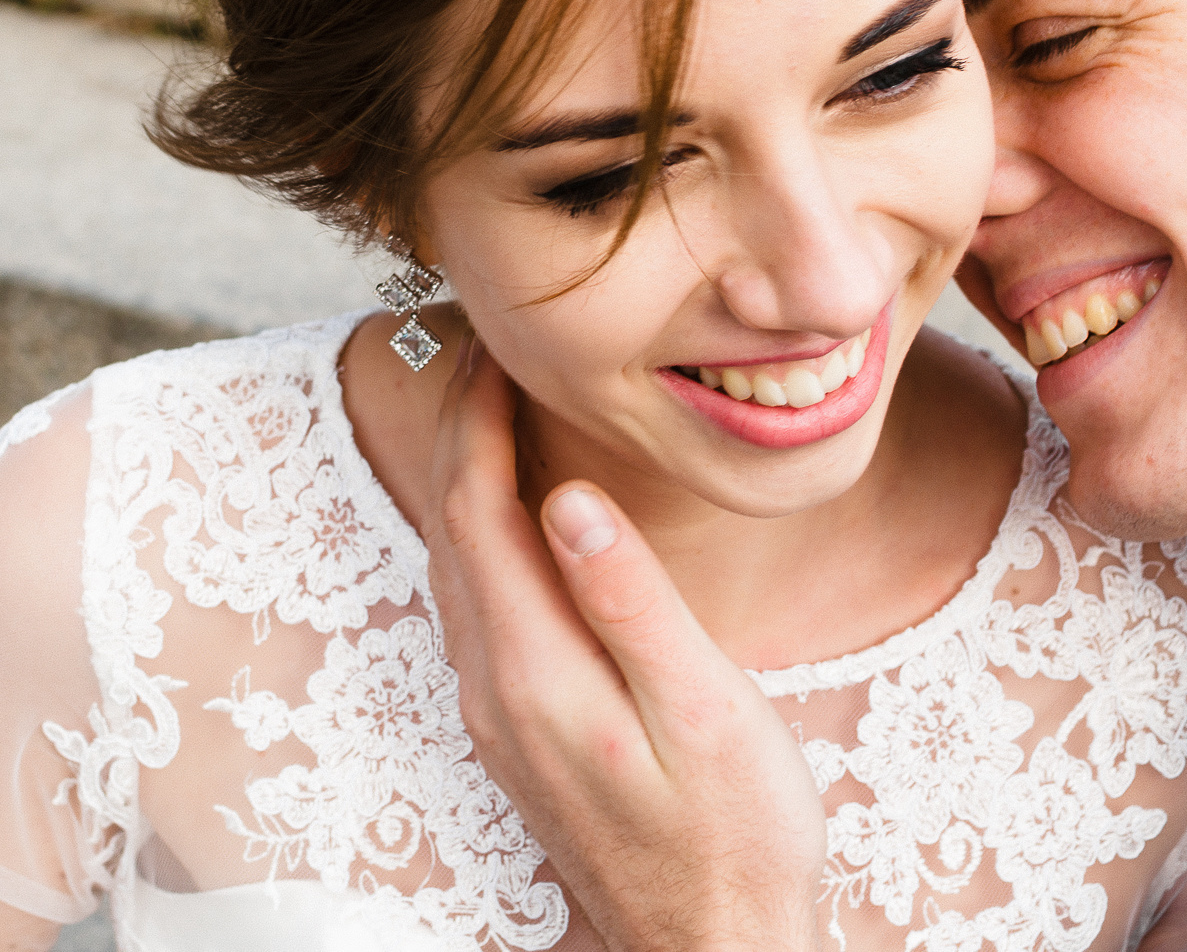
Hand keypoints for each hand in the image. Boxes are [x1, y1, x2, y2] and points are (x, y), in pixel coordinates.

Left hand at [424, 339, 827, 951]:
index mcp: (533, 673)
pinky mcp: (517, 732)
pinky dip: (482, 534)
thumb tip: (565, 500)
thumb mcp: (704, 713)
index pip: (476, 511)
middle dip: (462, 430)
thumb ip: (630, 604)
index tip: (501, 346)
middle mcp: (492, 690)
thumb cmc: (736, 840)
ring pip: (455, 567)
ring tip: (498, 406)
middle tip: (491, 349)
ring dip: (467, 478)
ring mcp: (496, 716)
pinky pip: (475, 605)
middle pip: (450, 529)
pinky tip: (517, 513)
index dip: (480, 417)